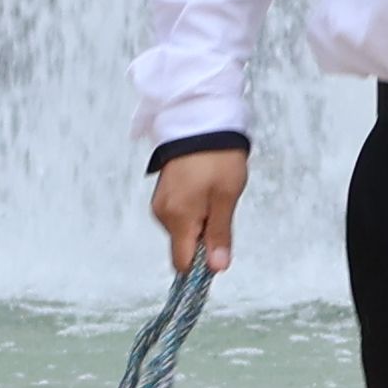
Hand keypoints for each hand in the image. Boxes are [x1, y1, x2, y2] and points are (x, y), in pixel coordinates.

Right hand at [153, 145, 246, 276]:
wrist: (201, 120)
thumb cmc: (217, 158)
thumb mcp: (226, 198)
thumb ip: (220, 235)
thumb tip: (216, 267)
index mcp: (177, 218)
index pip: (183, 262)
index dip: (202, 263)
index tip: (219, 250)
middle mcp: (163, 214)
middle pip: (184, 245)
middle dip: (204, 236)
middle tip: (222, 208)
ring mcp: (161, 202)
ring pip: (183, 229)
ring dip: (201, 221)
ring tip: (214, 193)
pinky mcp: (163, 193)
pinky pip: (179, 214)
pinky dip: (194, 209)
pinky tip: (205, 188)